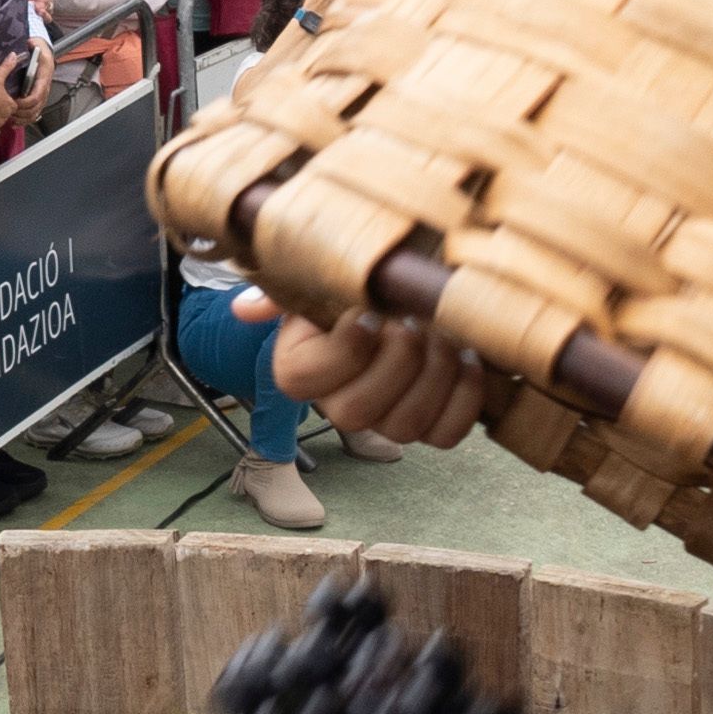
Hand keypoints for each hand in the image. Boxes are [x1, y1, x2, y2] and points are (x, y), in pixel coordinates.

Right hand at [250, 291, 491, 448]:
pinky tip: (468, 357)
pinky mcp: (431, 427)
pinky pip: (447, 433)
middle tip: (411, 321)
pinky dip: (464, 396)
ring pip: (405, 425)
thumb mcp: (315, 279)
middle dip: (394, 361)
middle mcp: (338, 406)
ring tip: (443, 334)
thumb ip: (282, 291)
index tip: (368, 312)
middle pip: (357, 412)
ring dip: (432, 374)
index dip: (344, 349)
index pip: (305, 380)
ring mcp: (386, 423)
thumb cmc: (353, 288)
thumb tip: (244, 307)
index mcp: (298, 372)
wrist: (398, 300)